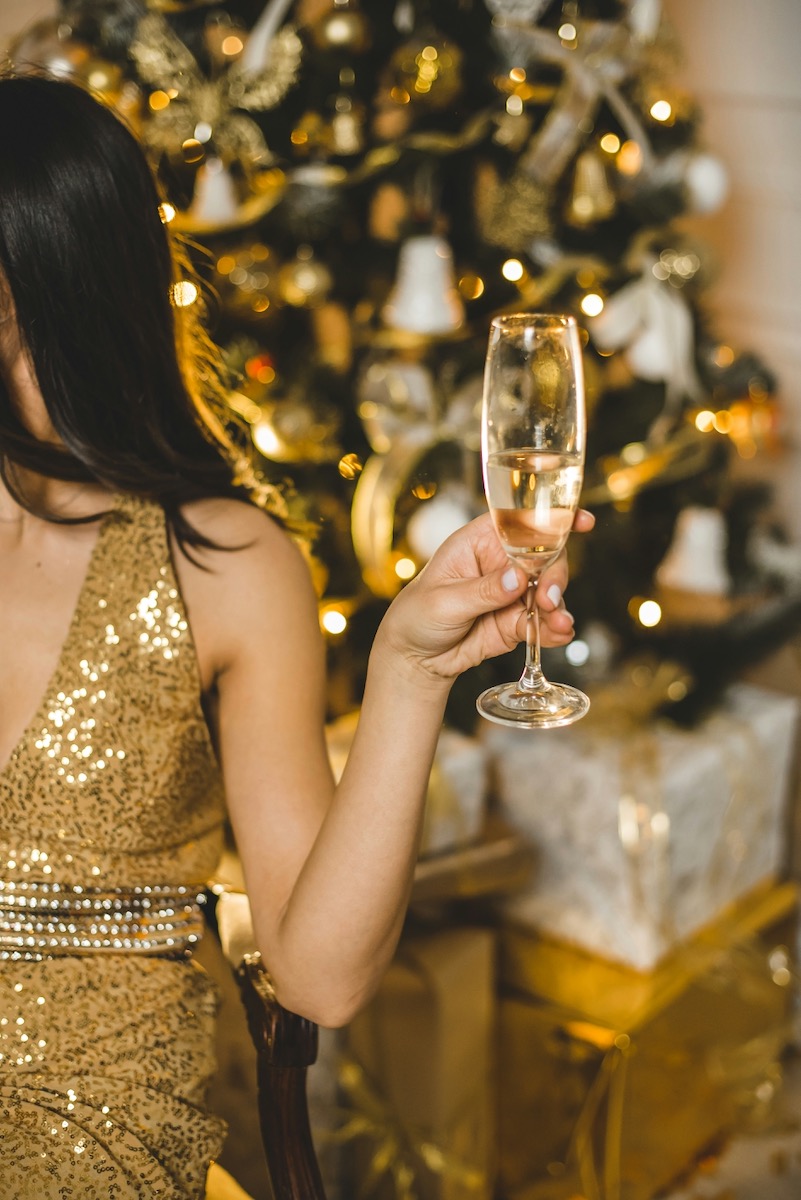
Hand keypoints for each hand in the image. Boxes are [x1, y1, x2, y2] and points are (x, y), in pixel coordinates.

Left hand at [375, 509, 594, 686]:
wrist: (415, 658)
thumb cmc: (418, 616)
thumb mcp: (444, 601)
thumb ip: (482, 590)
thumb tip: (518, 579)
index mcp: (479, 541)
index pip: (519, 520)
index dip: (551, 517)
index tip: (579, 521)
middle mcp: (502, 562)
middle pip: (545, 557)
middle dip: (555, 576)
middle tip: (549, 600)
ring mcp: (513, 593)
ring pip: (549, 591)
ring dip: (558, 606)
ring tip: (558, 624)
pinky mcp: (517, 621)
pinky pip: (543, 622)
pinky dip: (554, 629)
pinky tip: (559, 635)